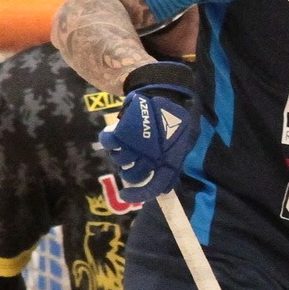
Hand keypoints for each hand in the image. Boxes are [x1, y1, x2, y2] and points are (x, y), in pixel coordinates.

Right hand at [98, 63, 196, 202]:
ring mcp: (136, 144)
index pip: (153, 187)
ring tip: (126, 144)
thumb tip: (164, 189)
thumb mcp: (180, 145)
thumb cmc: (173, 119)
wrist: (163, 91)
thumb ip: (171, 166)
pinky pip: (109, 143)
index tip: (125, 197)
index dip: (137, 195)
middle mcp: (151, 156)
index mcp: (167, 161)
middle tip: (130, 164)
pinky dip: (109, 140)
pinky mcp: (123, 132)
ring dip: (120, 156)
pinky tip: (113, 136)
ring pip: (120, 161)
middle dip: (129, 174)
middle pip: (132, 176)